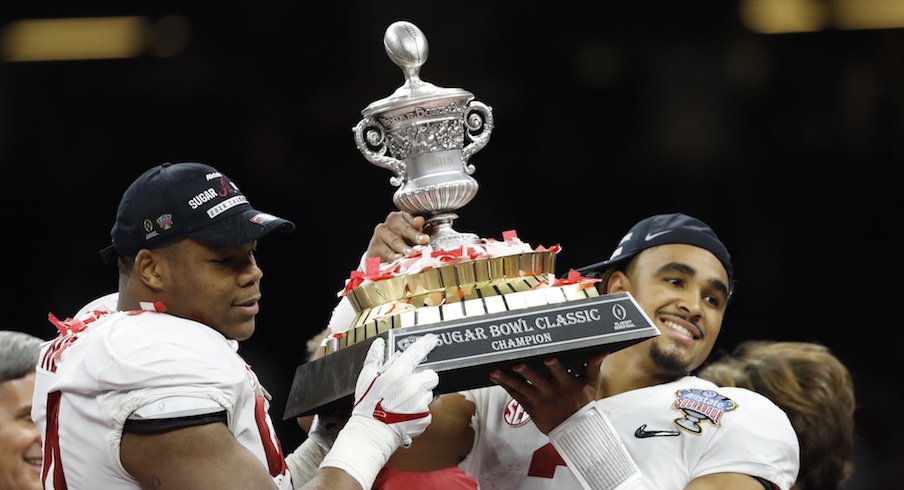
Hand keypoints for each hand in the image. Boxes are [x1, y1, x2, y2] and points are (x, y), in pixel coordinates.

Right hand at [352, 334, 439, 446]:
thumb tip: (379, 345)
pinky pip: (426, 412)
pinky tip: (404, 416)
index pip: (417, 352)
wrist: (372, 434)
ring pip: (428, 394)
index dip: (426, 343)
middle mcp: (413, 385)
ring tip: (402, 405)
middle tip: (408, 387)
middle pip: (430, 375)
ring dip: (419, 397)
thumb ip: (375, 358)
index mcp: (398, 373)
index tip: (432, 339)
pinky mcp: (425, 418)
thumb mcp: (366, 379)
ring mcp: (420, 402)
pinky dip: (418, 414)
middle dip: (423, 379)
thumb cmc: (367, 407)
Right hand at [366, 211, 429, 261]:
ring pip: (395, 240)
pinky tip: (399, 258)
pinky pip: (386, 251)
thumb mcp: (412, 237)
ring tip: (413, 253)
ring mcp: (381, 232)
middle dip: (414, 235)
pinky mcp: (375, 245)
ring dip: (404, 247)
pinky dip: (393, 256)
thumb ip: (417, 229)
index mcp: (402, 216)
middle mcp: (390, 222)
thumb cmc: (402, 243)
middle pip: (404, 228)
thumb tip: (420, 220)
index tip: (422, 224)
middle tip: (424, 240)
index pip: (410, 216)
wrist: (382, 256)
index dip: (416, 221)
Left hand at [489, 352, 606, 433]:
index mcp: (566, 385)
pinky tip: (494, 377)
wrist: (574, 430)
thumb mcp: (590, 385)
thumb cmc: (582, 404)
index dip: (554, 366)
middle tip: (517, 364)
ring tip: (495, 371)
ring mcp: (538, 400)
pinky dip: (504, 385)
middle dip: (526, 372)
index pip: (560, 373)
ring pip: (521, 388)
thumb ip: (593, 366)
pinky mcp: (529, 407)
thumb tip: (603, 350)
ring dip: (507, 378)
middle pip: (536, 380)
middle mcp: (551, 392)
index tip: (547, 358)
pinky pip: (515, 395)